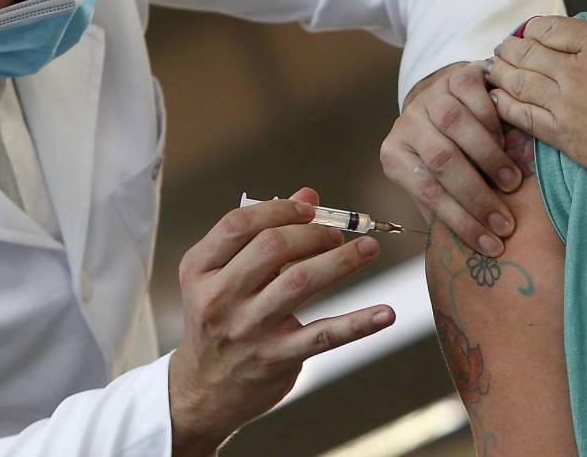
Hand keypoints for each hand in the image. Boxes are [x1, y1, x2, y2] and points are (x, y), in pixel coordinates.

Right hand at [168, 188, 393, 454]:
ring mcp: (248, 329)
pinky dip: (359, 323)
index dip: (279, 209)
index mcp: (200, 269)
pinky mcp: (276, 358)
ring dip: (341, 260)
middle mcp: (219, 298)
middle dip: (314, 232)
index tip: (311, 208)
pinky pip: (324, 335)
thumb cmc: (218, 320)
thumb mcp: (221, 275)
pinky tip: (385, 313)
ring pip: (301, 281)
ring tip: (368, 248)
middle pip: (272, 247)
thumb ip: (261, 233)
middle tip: (338, 234)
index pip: (238, 224)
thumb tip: (308, 196)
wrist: (203, 390)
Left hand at [380, 63, 523, 256]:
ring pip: (457, 126)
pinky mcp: (456, 76)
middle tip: (506, 223)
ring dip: (489, 159)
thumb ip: (443, 205)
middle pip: (441, 161)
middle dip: (476, 196)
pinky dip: (494, 124)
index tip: (491, 246)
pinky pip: (476, 100)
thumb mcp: (435, 179)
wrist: (446, 98)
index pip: (428, 192)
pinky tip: (508, 144)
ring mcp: (431, 97)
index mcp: (394, 155)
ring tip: (513, 184)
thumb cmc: (445, 152)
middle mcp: (407, 123)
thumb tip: (469, 250)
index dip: (460, 221)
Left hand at [486, 16, 586, 178]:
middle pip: (530, 53)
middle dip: (511, 48)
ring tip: (492, 68)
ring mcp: (563, 102)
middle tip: (502, 47)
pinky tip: (495, 100)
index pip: (553, 28)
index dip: (536, 28)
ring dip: (502, 73)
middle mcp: (572, 69)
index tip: (529, 30)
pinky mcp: (561, 133)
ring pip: (520, 82)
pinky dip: (505, 106)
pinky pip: (523, 116)